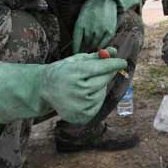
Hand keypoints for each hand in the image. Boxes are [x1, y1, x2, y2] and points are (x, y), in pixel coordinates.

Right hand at [0, 47, 126, 123]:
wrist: (44, 89)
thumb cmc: (64, 71)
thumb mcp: (77, 60)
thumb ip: (97, 56)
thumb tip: (115, 51)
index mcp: (73, 73)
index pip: (99, 68)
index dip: (113, 64)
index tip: (123, 62)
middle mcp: (75, 91)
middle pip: (103, 80)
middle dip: (107, 73)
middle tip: (104, 69)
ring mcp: (78, 106)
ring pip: (102, 92)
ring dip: (100, 87)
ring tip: (85, 84)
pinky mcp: (81, 116)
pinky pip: (98, 104)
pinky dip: (96, 98)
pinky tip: (84, 95)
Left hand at [73, 0, 140, 52]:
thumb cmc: (91, 7)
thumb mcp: (81, 16)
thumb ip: (80, 30)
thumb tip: (79, 44)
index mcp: (79, 25)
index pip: (76, 43)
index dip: (76, 50)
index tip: (76, 54)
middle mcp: (89, 29)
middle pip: (85, 46)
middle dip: (84, 50)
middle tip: (84, 53)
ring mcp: (100, 31)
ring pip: (94, 46)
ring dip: (92, 49)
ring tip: (91, 49)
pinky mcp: (109, 31)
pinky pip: (104, 44)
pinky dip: (101, 46)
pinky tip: (99, 45)